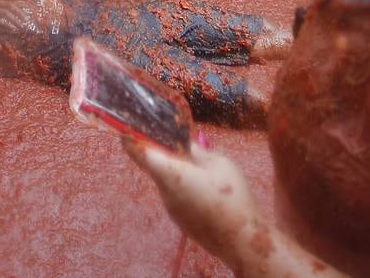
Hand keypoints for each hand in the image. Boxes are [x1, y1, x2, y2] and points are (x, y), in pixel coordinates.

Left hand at [124, 139, 258, 264]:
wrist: (242, 241)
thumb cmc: (233, 198)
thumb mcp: (220, 164)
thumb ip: (198, 152)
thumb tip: (185, 144)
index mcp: (171, 174)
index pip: (140, 153)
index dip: (131, 138)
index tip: (127, 127)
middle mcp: (165, 192)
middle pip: (153, 166)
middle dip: (158, 151)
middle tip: (170, 136)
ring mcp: (171, 209)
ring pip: (165, 181)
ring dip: (173, 169)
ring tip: (195, 161)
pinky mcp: (180, 220)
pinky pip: (175, 195)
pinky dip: (181, 184)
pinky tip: (202, 185)